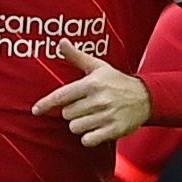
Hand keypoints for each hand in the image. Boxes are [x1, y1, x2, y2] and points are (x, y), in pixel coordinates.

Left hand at [31, 42, 151, 146]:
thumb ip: (77, 56)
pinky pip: (88, 140)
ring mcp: (107, 116)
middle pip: (67, 114)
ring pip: (76, 128)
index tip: (36, 110)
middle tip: (85, 106)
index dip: (46, 103)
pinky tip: (97, 129)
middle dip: (72, 112)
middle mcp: (99, 100)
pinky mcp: (114, 130)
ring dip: (80, 125)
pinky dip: (89, 137)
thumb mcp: (98, 66)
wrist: (146, 97)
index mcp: (92, 84)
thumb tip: (61, 41)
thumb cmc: (116, 81)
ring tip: (92, 116)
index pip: (62, 96)